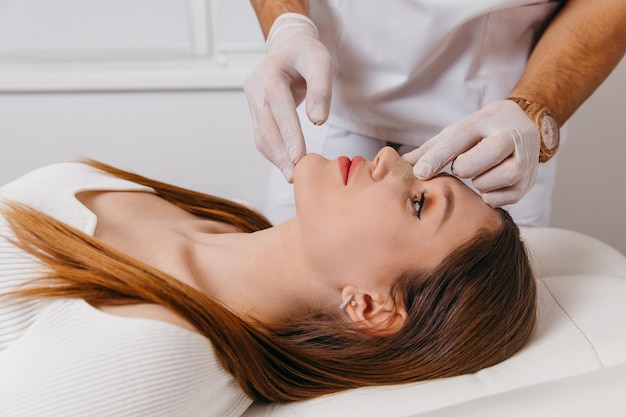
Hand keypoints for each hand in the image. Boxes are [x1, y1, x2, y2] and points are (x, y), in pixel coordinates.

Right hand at [244, 13, 333, 181]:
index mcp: (268, 73)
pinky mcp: (256, 112)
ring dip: (276, 157)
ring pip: (261, 135)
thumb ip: (321, 89)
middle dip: (281, 154)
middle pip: (266, 127)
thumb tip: (318, 120)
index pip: (279, 109)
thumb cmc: (307, 54)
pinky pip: (262, 136)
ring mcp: (252, 101)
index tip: (299, 158)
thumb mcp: (321, 62)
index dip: (289, 135)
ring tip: (292, 175)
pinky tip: (286, 164)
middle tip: (295, 176)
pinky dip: (274, 152)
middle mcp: (255, 88)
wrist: (289, 48)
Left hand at [403, 100, 540, 206]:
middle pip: (478, 162)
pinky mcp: (529, 182)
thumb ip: (430, 150)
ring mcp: (525, 160)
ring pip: (492, 182)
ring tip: (480, 172)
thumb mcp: (457, 133)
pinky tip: (490, 183)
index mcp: (488, 120)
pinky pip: (501, 199)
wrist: (524, 126)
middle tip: (464, 165)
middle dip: (464, 167)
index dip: (436, 158)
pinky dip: (490, 196)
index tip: (419, 172)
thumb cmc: (481, 132)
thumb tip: (399, 167)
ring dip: (479, 182)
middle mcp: (511, 137)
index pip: (458, 140)